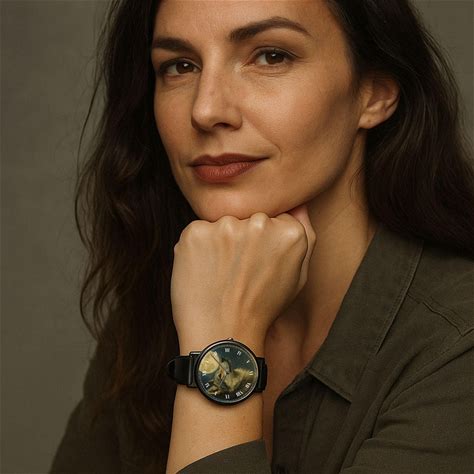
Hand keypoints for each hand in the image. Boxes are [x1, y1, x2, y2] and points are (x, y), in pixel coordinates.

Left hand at [171, 203, 316, 350]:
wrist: (223, 335)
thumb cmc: (263, 307)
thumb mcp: (298, 276)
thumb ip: (305, 235)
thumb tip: (298, 205)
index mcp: (289, 232)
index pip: (274, 218)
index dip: (264, 242)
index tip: (258, 262)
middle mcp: (259, 223)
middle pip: (248, 218)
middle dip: (243, 238)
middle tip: (239, 271)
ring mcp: (225, 226)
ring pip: (222, 224)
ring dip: (220, 243)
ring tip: (221, 274)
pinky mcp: (195, 232)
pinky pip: (198, 232)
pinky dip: (198, 248)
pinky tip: (204, 272)